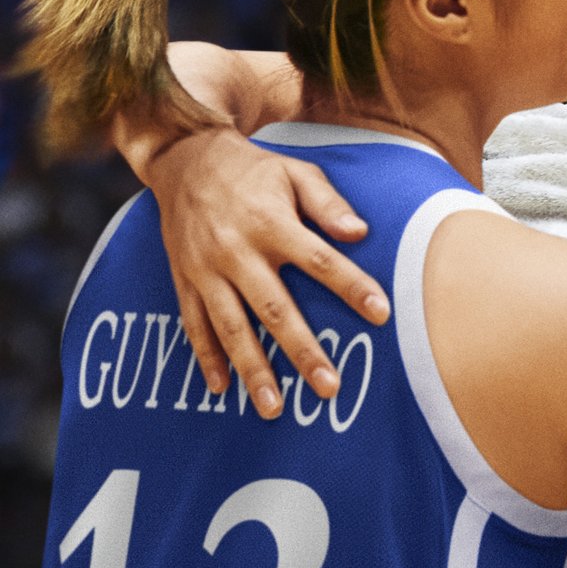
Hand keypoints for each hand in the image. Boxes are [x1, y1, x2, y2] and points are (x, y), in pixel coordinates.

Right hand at [143, 128, 390, 417]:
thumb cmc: (255, 170)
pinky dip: (206, 358)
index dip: (351, 287)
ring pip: (231, 327)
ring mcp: (207, 270)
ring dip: (253, 369)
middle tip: (330, 387)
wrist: (186, 160)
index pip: (320, 261)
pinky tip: (221, 388)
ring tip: (274, 407)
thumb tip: (360, 232)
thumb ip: (328, 202)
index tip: (381, 314)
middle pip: (276, 309)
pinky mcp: (185, 280)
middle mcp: (238, 251)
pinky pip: (194, 324)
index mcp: (272, 223)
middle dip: (303, 351)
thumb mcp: (295, 172)